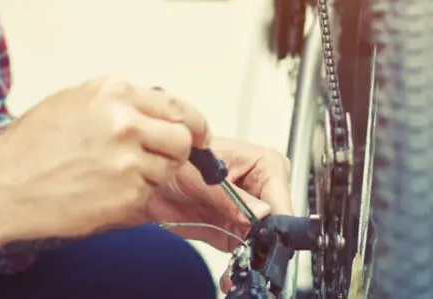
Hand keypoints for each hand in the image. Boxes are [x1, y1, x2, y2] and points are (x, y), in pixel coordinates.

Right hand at [0, 76, 210, 244]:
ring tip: (114, 175)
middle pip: (183, 137)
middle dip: (176, 150)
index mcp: (112, 91)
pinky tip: (103, 190)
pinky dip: (134, 194)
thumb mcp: (73, 102)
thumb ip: (117, 103)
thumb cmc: (29, 147)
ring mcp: (127, 159)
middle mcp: (124, 120)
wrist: (1, 186)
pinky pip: (148, 193)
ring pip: (168, 168)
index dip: (192, 124)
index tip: (198, 134)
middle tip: (160, 159)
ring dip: (152, 174)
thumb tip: (152, 112)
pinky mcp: (126, 193)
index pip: (176, 105)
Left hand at [146, 137, 292, 252]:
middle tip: (244, 244)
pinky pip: (247, 252)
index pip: (281, 197)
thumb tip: (261, 212)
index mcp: (264, 164)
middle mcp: (262, 189)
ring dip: (252, 255)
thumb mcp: (199, 176)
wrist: (152, 181)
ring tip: (234, 256)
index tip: (261, 233)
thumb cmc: (177, 162)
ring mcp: (251, 213)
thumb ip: (229, 196)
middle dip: (264, 239)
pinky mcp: (237, 232)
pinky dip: (239, 263)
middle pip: (278, 222)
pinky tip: (229, 270)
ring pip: (265, 241)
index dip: (275, 219)